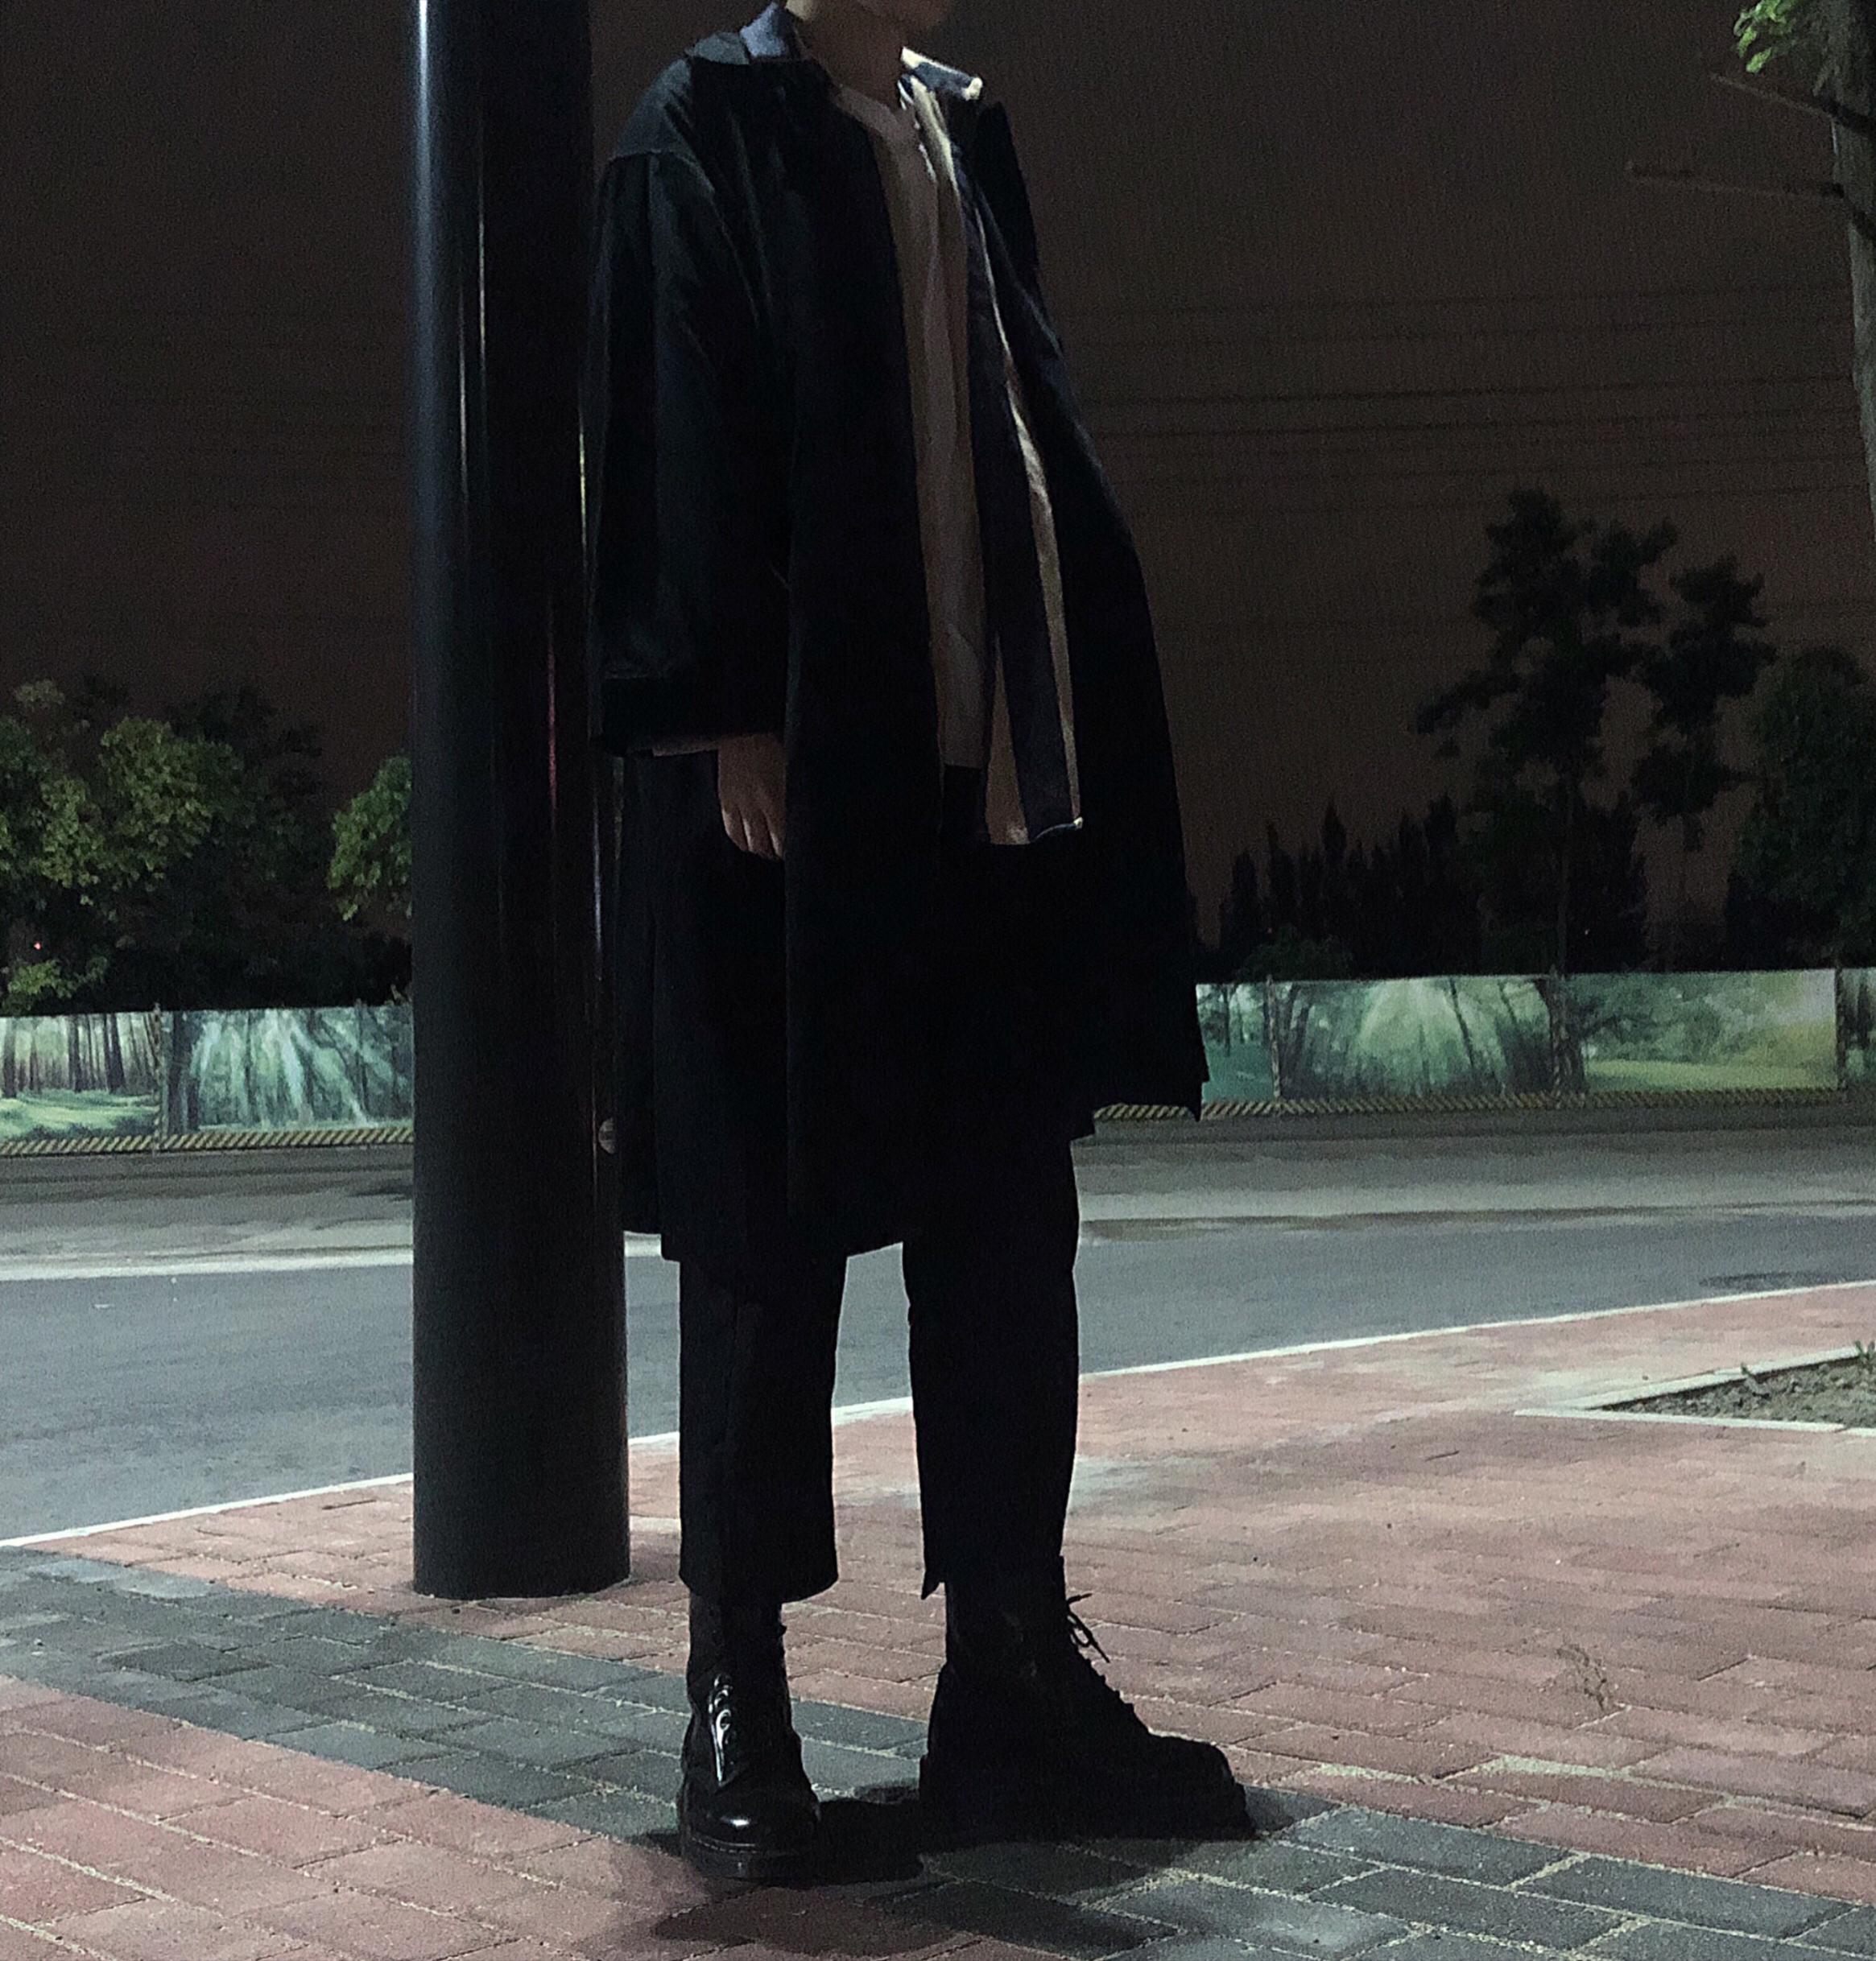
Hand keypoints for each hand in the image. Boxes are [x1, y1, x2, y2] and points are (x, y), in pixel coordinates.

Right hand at [717, 732, 784, 858]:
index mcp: (777, 798)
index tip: (793, 851)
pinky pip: (731, 830)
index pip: (782, 838)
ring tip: (764, 849)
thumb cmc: (774, 745)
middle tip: (780, 853)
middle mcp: (756, 805)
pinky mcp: (725, 800)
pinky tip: (746, 841)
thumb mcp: (792, 771)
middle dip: (773, 852)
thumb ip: (794, 797)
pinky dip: (740, 840)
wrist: (745, 729)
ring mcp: (738, 804)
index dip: (788, 849)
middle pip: (763, 844)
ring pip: (747, 841)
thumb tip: (799, 818)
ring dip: (757, 849)